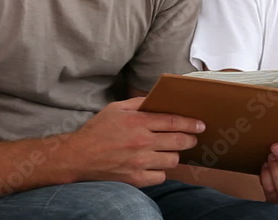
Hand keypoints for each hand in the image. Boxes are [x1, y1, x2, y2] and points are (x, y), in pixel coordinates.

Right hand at [64, 97, 204, 186]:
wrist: (77, 157)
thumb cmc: (97, 131)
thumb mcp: (116, 108)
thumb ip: (139, 103)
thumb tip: (158, 100)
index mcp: (137, 122)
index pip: (173, 121)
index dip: (191, 123)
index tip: (200, 125)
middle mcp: (141, 142)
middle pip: (179, 141)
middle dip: (190, 139)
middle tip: (192, 138)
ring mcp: (139, 162)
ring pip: (172, 160)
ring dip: (174, 155)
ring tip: (170, 151)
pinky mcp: (135, 178)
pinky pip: (160, 176)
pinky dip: (161, 171)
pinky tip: (155, 165)